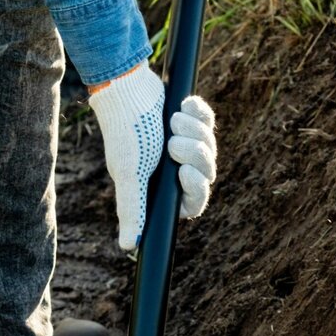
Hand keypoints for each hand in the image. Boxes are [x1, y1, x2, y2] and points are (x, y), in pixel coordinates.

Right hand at [89, 64, 218, 250]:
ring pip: (209, 145)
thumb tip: (128, 245)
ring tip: (173, 120)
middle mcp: (174, 167)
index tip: (184, 171)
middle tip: (173, 141)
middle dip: (194, 153)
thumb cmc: (126, 133)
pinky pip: (207, 121)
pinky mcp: (190, 119)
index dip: (196, 188)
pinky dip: (197, 112)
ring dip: (194, 131)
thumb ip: (131, 209)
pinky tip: (181, 106)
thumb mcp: (129, 174)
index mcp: (162, 186)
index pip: (194, 201)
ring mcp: (185, 142)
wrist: (126, 89)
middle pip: (206, 172)